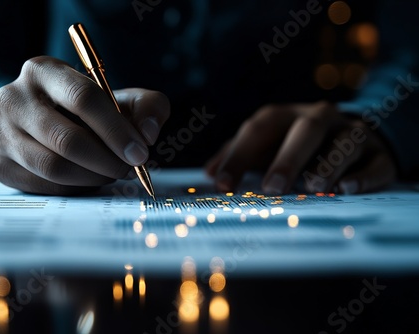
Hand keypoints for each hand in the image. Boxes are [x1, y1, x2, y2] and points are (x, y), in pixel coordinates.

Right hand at [0, 56, 169, 194]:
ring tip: (110, 173)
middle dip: (107, 160)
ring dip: (92, 177)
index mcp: (44, 71)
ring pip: (54, 167)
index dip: (116, 130)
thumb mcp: (118, 97)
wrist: (33, 120)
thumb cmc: (84, 109)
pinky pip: (44, 186)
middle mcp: (13, 98)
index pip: (83, 99)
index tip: (140, 153)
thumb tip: (148, 134)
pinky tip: (88, 180)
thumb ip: (146, 107)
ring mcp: (0, 133)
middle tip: (128, 169)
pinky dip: (74, 188)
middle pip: (67, 139)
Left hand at [206, 101, 396, 193]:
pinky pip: (374, 164)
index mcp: (285, 117)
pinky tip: (347, 188)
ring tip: (314, 185)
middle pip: (305, 131)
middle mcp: (320, 119)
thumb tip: (209, 173)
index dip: (239, 155)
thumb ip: (237, 156)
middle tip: (272, 186)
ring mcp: (352, 134)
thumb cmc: (295, 144)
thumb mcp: (265, 145)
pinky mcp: (379, 154)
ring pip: (344, 143)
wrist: (351, 135)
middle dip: (288, 157)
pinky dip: (363, 176)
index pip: (259, 130)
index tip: (222, 184)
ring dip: (329, 164)